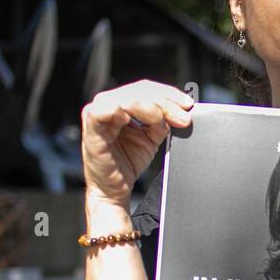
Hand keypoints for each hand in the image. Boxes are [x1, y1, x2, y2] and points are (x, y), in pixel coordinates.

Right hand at [80, 80, 193, 207]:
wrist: (114, 191)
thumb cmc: (127, 163)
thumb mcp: (151, 138)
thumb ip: (162, 122)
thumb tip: (180, 111)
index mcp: (119, 104)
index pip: (145, 89)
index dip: (168, 93)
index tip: (187, 105)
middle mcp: (106, 105)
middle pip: (139, 91)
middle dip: (166, 102)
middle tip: (184, 117)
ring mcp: (96, 114)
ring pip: (128, 97)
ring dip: (154, 107)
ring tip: (170, 122)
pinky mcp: (91, 128)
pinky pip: (108, 110)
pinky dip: (131, 110)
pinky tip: (150, 119)